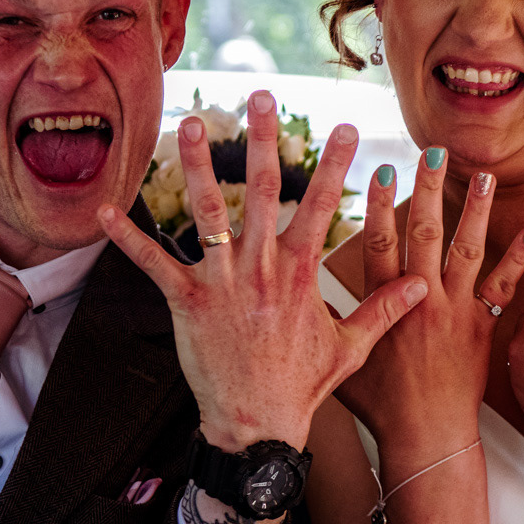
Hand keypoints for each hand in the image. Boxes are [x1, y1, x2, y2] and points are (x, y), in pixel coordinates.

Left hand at [100, 90, 428, 451]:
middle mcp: (263, 269)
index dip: (334, 165)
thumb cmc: (302, 388)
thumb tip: (419, 284)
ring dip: (197, 166)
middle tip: (260, 96)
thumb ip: (383, 309)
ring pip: (210, 213)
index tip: (343, 127)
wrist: (258, 427)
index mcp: (302, 273)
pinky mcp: (186, 303)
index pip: (322, 206)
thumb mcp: (351, 347)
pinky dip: (127, 237)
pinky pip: (152, 263)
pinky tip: (104, 209)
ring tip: (188, 124)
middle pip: (265, 191)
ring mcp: (223, 284)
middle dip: (262, 140)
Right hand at [335, 148, 523, 463]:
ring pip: (467, 249)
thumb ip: (326, 319)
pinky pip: (504, 286)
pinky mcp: (482, 325)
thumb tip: (298, 291)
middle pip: (425, 233)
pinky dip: (519, 258)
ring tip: (482, 174)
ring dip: (475, 209)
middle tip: (433, 151)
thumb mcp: (341, 358)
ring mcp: (456, 310)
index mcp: (384, 304)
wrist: (426, 436)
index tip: (381, 166)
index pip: (380, 242)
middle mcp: (422, 299)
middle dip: (428, 189)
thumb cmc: (380, 404)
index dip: (379, 203)